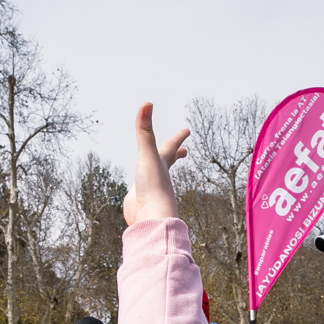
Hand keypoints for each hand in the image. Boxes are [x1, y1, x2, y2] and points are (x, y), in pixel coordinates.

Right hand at [122, 103, 187, 226]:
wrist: (151, 219)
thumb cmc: (154, 188)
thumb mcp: (147, 155)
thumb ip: (145, 131)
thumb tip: (146, 103)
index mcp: (162, 166)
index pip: (171, 147)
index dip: (178, 138)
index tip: (186, 131)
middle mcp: (157, 177)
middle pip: (168, 163)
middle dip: (175, 155)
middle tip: (183, 151)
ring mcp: (147, 191)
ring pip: (153, 180)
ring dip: (155, 175)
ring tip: (153, 174)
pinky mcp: (137, 204)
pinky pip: (138, 197)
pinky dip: (139, 194)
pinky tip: (136, 198)